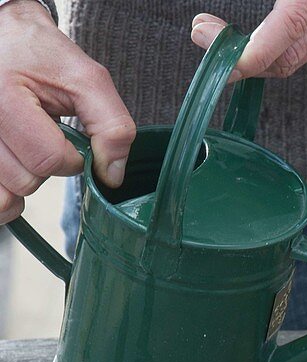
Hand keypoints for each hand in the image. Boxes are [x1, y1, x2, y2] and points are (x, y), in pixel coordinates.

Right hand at [0, 0, 134, 223]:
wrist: (4, 38)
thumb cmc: (41, 55)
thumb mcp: (87, 79)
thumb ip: (111, 125)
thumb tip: (113, 176)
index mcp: (4, 100)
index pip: (48, 159)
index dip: (73, 157)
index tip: (70, 135)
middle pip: (26, 180)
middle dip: (49, 166)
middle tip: (45, 135)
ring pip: (6, 193)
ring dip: (27, 178)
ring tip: (28, 147)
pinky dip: (7, 195)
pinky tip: (17, 172)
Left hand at [192, 0, 306, 79]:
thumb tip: (210, 12)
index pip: (289, 29)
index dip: (249, 50)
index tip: (207, 37)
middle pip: (290, 57)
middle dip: (243, 58)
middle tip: (205, 36)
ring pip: (297, 56)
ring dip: (256, 55)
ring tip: (221, 34)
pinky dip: (276, 45)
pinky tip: (254, 33)